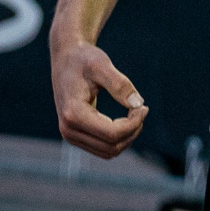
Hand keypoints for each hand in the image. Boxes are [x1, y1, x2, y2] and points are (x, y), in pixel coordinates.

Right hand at [52, 36, 148, 158]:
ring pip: (108, 151)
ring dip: (127, 137)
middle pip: (111, 147)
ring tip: (135, 113)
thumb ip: (119, 84)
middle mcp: (68, 130)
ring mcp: (70, 136)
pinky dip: (119, 138)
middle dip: (132, 131)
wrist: (66, 59)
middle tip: (142, 108)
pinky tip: (127, 119)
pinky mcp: (76, 136)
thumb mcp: (102, 64)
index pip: (112, 134)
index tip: (143, 106)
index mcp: (72, 114)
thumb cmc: (84, 59)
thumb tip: (138, 104)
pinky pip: (104, 148)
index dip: (133, 124)